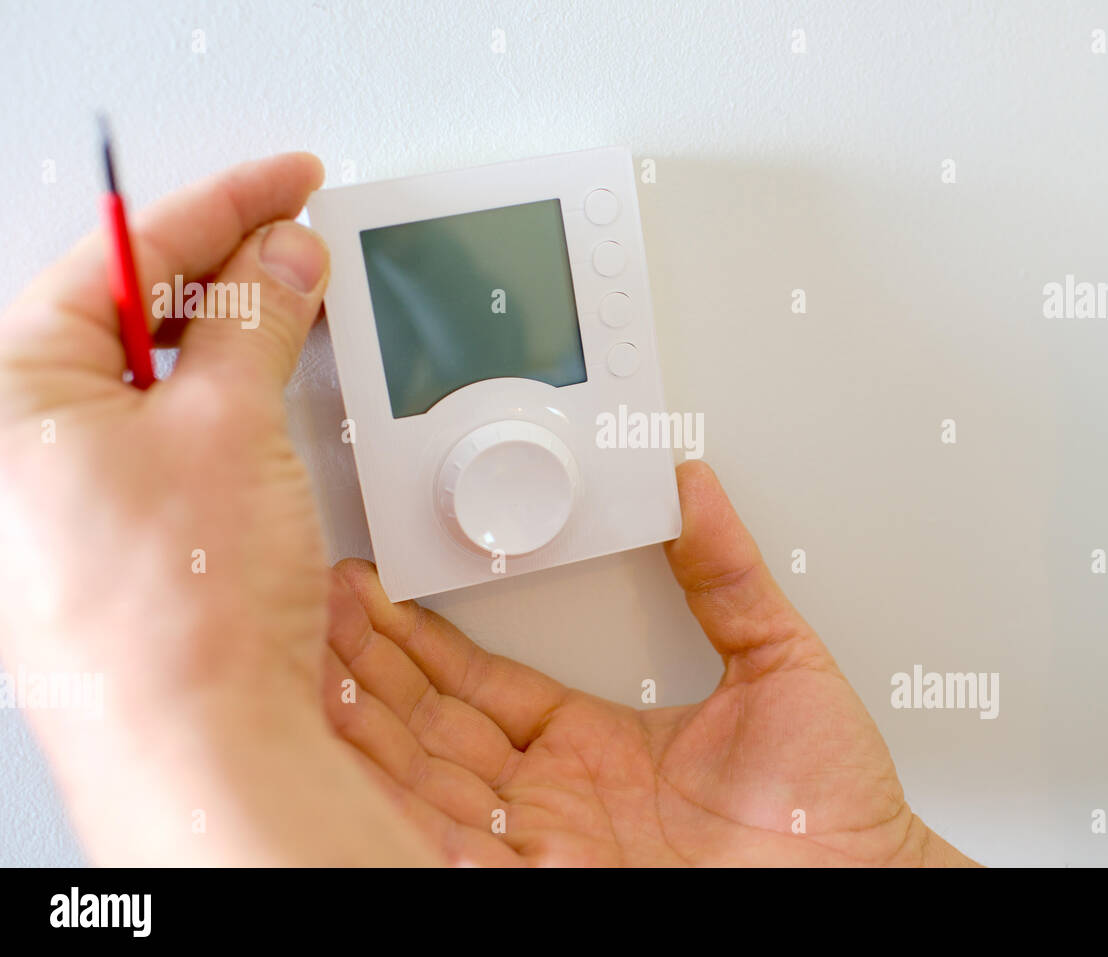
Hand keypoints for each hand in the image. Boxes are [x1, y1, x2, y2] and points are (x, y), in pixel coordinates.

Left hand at [0, 154, 437, 863]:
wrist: (199, 744)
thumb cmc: (176, 611)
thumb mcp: (228, 423)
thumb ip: (259, 318)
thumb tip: (283, 256)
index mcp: (7, 390)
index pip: (123, 255)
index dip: (221, 203)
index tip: (286, 179)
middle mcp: (15, 440)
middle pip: (129, 308)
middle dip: (223, 264)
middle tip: (296, 236)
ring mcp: (57, 492)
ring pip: (147, 373)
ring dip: (226, 334)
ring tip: (290, 307)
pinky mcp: (104, 531)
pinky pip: (158, 432)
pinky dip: (216, 399)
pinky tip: (259, 388)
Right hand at [323, 460, 975, 865]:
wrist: (865, 883)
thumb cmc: (835, 801)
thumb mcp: (777, 659)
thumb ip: (728, 573)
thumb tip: (694, 489)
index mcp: (597, 744)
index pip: (483, 685)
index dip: (426, 640)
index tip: (382, 592)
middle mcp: (560, 797)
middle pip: (437, 726)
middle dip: (375, 668)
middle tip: (323, 611)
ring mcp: (550, 846)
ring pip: (426, 781)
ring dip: (369, 725)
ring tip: (319, 667)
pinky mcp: (552, 885)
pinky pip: (453, 846)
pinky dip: (398, 807)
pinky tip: (357, 763)